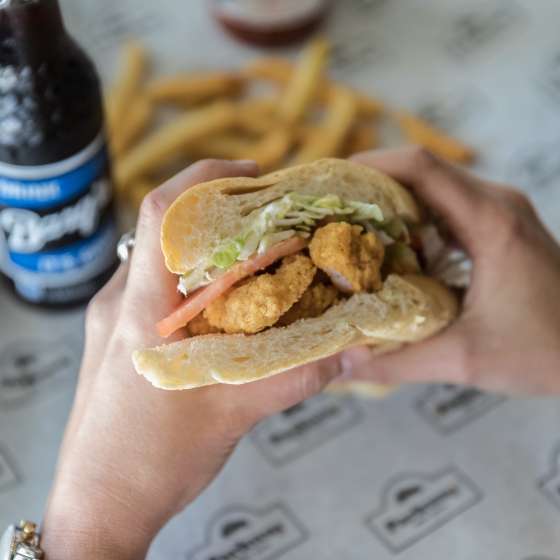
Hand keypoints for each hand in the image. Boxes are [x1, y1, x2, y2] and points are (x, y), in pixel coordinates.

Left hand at [41, 160, 341, 559]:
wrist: (98, 508)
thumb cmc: (150, 462)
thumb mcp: (233, 413)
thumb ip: (295, 376)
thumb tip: (351, 349)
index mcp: (139, 306)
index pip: (160, 213)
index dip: (205, 179)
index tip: (252, 174)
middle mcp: (120, 302)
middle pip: (166, 233)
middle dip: (218, 217)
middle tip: (269, 221)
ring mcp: (114, 322)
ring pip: (162, 265)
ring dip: (207, 255)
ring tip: (254, 263)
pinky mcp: (118, 342)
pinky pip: (157, 295)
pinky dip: (194, 288)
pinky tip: (226, 311)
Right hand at [341, 147, 559, 394]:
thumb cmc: (549, 353)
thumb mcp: (467, 359)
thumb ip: (400, 361)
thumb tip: (341, 363)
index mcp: (492, 221)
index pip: (422, 168)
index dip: (370, 167)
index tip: (329, 184)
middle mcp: (496, 204)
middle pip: (421, 170)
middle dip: (369, 183)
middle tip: (326, 209)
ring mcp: (498, 212)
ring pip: (432, 186)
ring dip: (388, 199)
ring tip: (345, 223)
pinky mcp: (497, 226)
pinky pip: (444, 207)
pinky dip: (409, 218)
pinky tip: (385, 245)